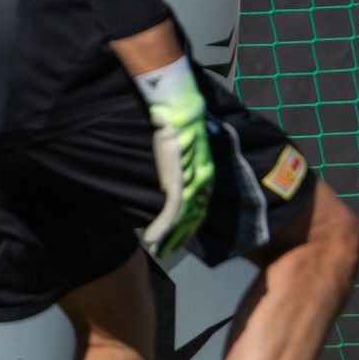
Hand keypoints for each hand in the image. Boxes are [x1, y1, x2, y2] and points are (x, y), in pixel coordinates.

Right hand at [137, 56, 214, 256]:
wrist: (178, 107)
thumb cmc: (179, 122)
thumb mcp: (183, 147)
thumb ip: (181, 162)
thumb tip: (172, 172)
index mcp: (205, 172)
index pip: (200, 205)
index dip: (191, 224)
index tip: (180, 238)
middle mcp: (203, 179)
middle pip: (195, 217)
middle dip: (182, 237)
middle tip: (169, 252)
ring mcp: (192, 180)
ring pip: (184, 218)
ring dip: (172, 237)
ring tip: (160, 251)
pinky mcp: (179, 178)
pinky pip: (173, 209)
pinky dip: (163, 227)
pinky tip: (153, 238)